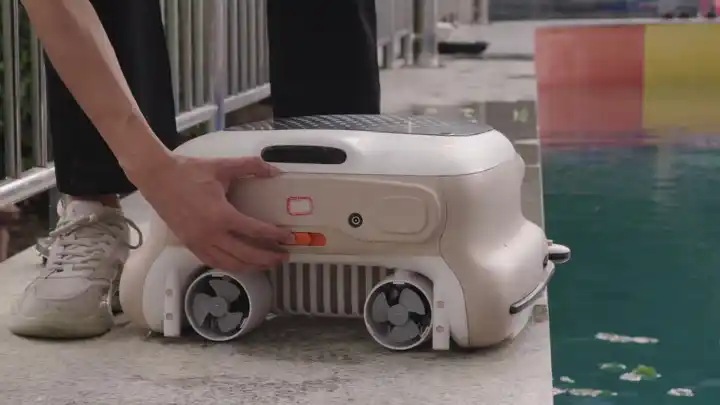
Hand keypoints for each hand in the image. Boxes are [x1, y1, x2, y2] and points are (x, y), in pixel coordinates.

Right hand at [131, 154, 293, 271]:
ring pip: (230, 264)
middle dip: (268, 258)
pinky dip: (231, 266)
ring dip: (251, 267)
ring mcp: (199, 242)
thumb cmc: (189, 171)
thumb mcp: (222, 166)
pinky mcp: (190, 245)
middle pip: (245, 254)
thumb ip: (250, 166)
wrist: (157, 177)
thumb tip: (274, 170)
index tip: (288, 237)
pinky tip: (241, 264)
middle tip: (284, 257)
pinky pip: (214, 262)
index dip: (274, 236)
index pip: (254, 231)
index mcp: (221, 216)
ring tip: (267, 265)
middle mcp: (211, 234)